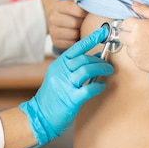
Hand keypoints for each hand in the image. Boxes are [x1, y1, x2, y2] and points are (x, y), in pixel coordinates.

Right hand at [19, 27, 112, 146]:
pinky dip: (98, 86)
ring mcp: (65, 85)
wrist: (40, 114)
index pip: (76, 48)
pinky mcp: (71, 99)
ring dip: (101, 69)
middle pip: (84, 59)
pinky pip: (88, 89)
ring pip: (87, 70)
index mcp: (59, 64)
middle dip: (100, 61)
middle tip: (108, 65)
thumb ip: (76, 66)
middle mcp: (61, 72)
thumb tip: (97, 56)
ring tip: (108, 72)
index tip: (102, 32)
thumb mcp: (60, 76)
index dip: (91, 39)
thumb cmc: (53, 95)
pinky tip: (101, 86)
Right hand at [48, 0, 87, 50]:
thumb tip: (96, 8)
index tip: (87, 14)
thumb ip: (85, 2)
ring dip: (81, 33)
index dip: (82, 11)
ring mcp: (53, 31)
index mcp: (58, 6)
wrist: (63, 23)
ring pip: (73, 34)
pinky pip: (71, 44)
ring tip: (81, 29)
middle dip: (83, 23)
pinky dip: (77, 41)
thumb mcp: (78, 3)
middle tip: (86, 23)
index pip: (70, 7)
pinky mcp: (56, 42)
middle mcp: (52, 18)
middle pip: (74, 22)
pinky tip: (77, 36)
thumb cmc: (74, 12)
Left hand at [119, 2, 148, 79]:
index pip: (124, 23)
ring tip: (148, 45)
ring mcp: (135, 53)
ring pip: (127, 47)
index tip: (141, 26)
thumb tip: (133, 4)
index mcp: (137, 27)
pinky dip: (139, 55)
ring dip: (133, 45)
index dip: (132, 24)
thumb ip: (145, 9)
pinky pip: (133, 58)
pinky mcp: (138, 64)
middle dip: (129, 34)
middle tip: (142, 35)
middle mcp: (133, 40)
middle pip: (122, 35)